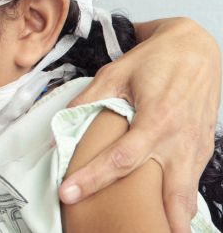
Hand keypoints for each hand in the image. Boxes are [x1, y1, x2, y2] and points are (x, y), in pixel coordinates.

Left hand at [59, 17, 219, 232]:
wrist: (197, 48)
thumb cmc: (155, 59)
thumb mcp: (115, 73)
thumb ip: (89, 101)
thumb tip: (61, 126)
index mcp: (156, 120)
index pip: (120, 160)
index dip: (92, 178)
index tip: (68, 193)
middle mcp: (179, 140)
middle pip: (168, 193)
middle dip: (156, 222)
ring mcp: (195, 148)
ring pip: (186, 196)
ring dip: (175, 221)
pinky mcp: (203, 150)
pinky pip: (192, 184)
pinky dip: (182, 204)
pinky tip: (169, 218)